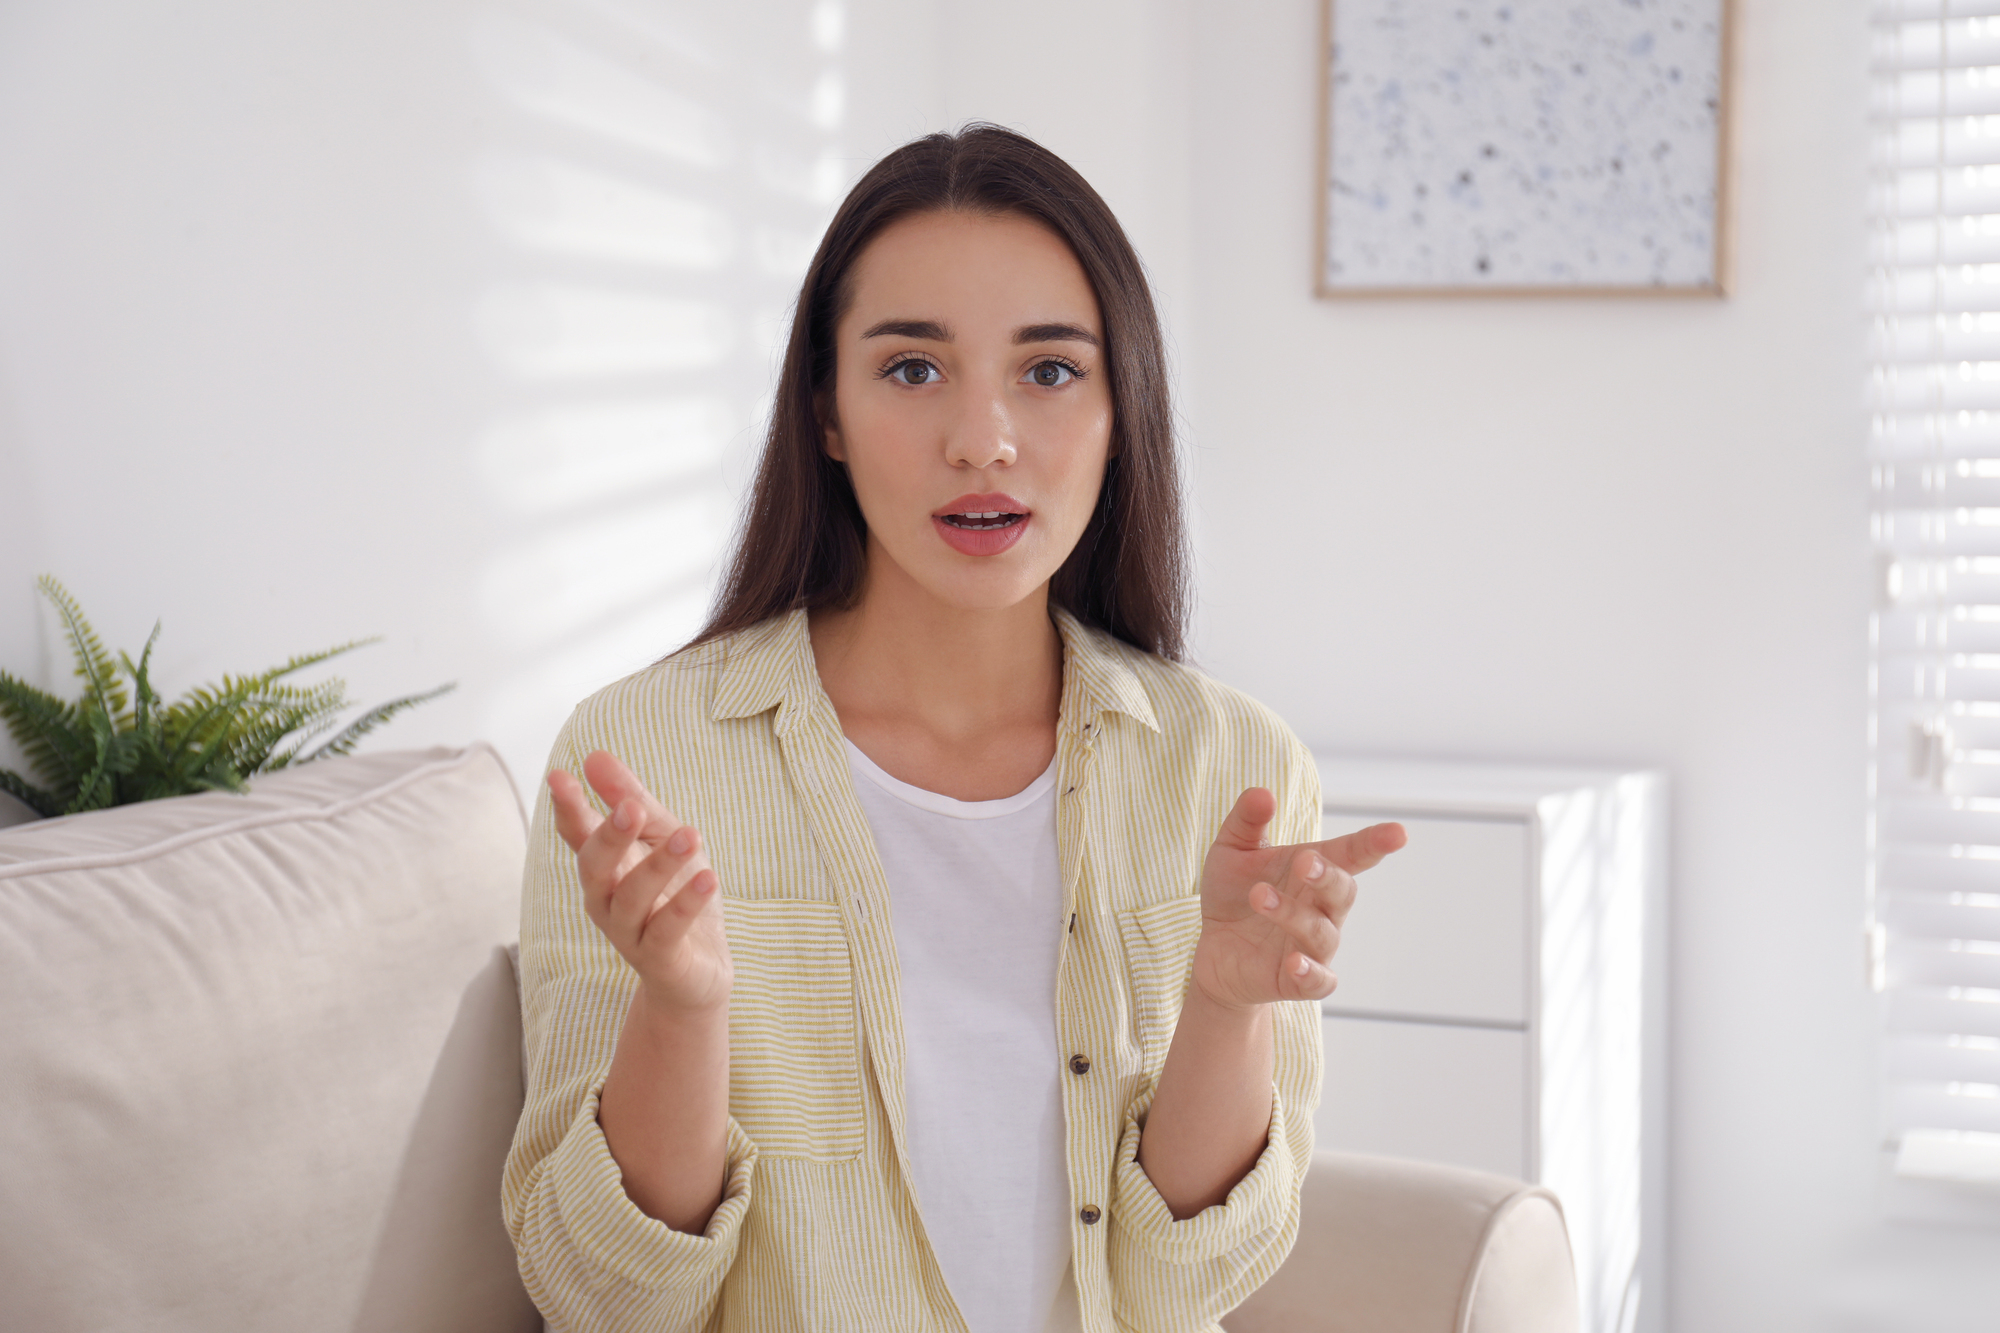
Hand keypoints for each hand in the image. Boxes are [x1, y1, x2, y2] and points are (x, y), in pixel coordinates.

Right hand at [548, 749, 732, 1014]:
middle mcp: (606, 900)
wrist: (698, 971)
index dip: (568, 808)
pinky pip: (667, 930)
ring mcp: (630, 932)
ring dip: (660, 865)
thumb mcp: (662, 838)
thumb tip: (594, 756)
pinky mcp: (660, 958)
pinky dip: (686, 905)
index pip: (578, 835)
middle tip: (632, 807)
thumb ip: (631, 799)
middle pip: (595, 866)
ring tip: (691, 835)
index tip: (561, 776)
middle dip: (610, 836)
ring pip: (632, 898)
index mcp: (604, 867)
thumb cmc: (675, 895)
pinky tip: (709, 878)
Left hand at [1190, 788, 1404, 1010]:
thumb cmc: (1235, 893)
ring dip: (1292, 913)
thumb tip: (1262, 793)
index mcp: (1315, 871)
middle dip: (1327, 876)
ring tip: (1258, 895)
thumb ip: (1247, 821)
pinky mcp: (1298, 980)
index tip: (1398, 833)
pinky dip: (1310, 972)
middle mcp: (1323, 908)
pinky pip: (1319, 982)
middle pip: (1343, 892)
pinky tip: (1293, 962)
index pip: (1354, 854)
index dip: (1376, 843)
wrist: (1215, 948)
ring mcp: (1313, 946)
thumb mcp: (1232, 850)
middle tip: (1304, 861)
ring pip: (1322, 932)